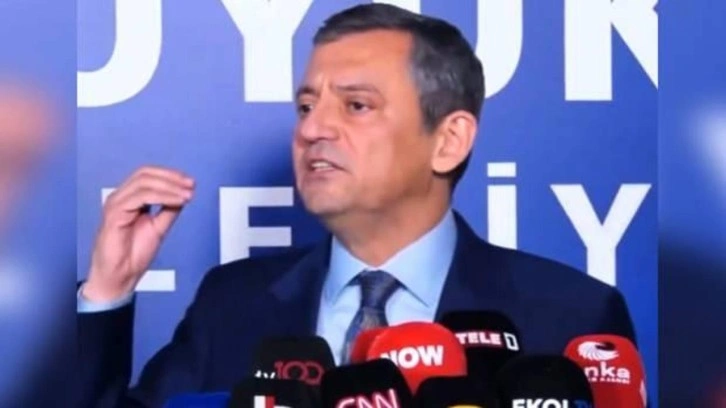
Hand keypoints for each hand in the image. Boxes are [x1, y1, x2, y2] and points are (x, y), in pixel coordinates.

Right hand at [82, 166, 194, 301]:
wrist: (120, 276)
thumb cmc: (133, 255)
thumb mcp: (158, 228)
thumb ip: (168, 210)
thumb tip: (182, 195)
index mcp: (129, 199)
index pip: (148, 175)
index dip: (170, 175)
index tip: (190, 182)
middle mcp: (120, 197)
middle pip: (145, 174)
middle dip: (171, 177)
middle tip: (190, 185)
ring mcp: (116, 204)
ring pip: (143, 183)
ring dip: (170, 186)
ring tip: (187, 194)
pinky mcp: (114, 214)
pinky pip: (140, 197)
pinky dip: (162, 196)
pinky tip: (177, 201)